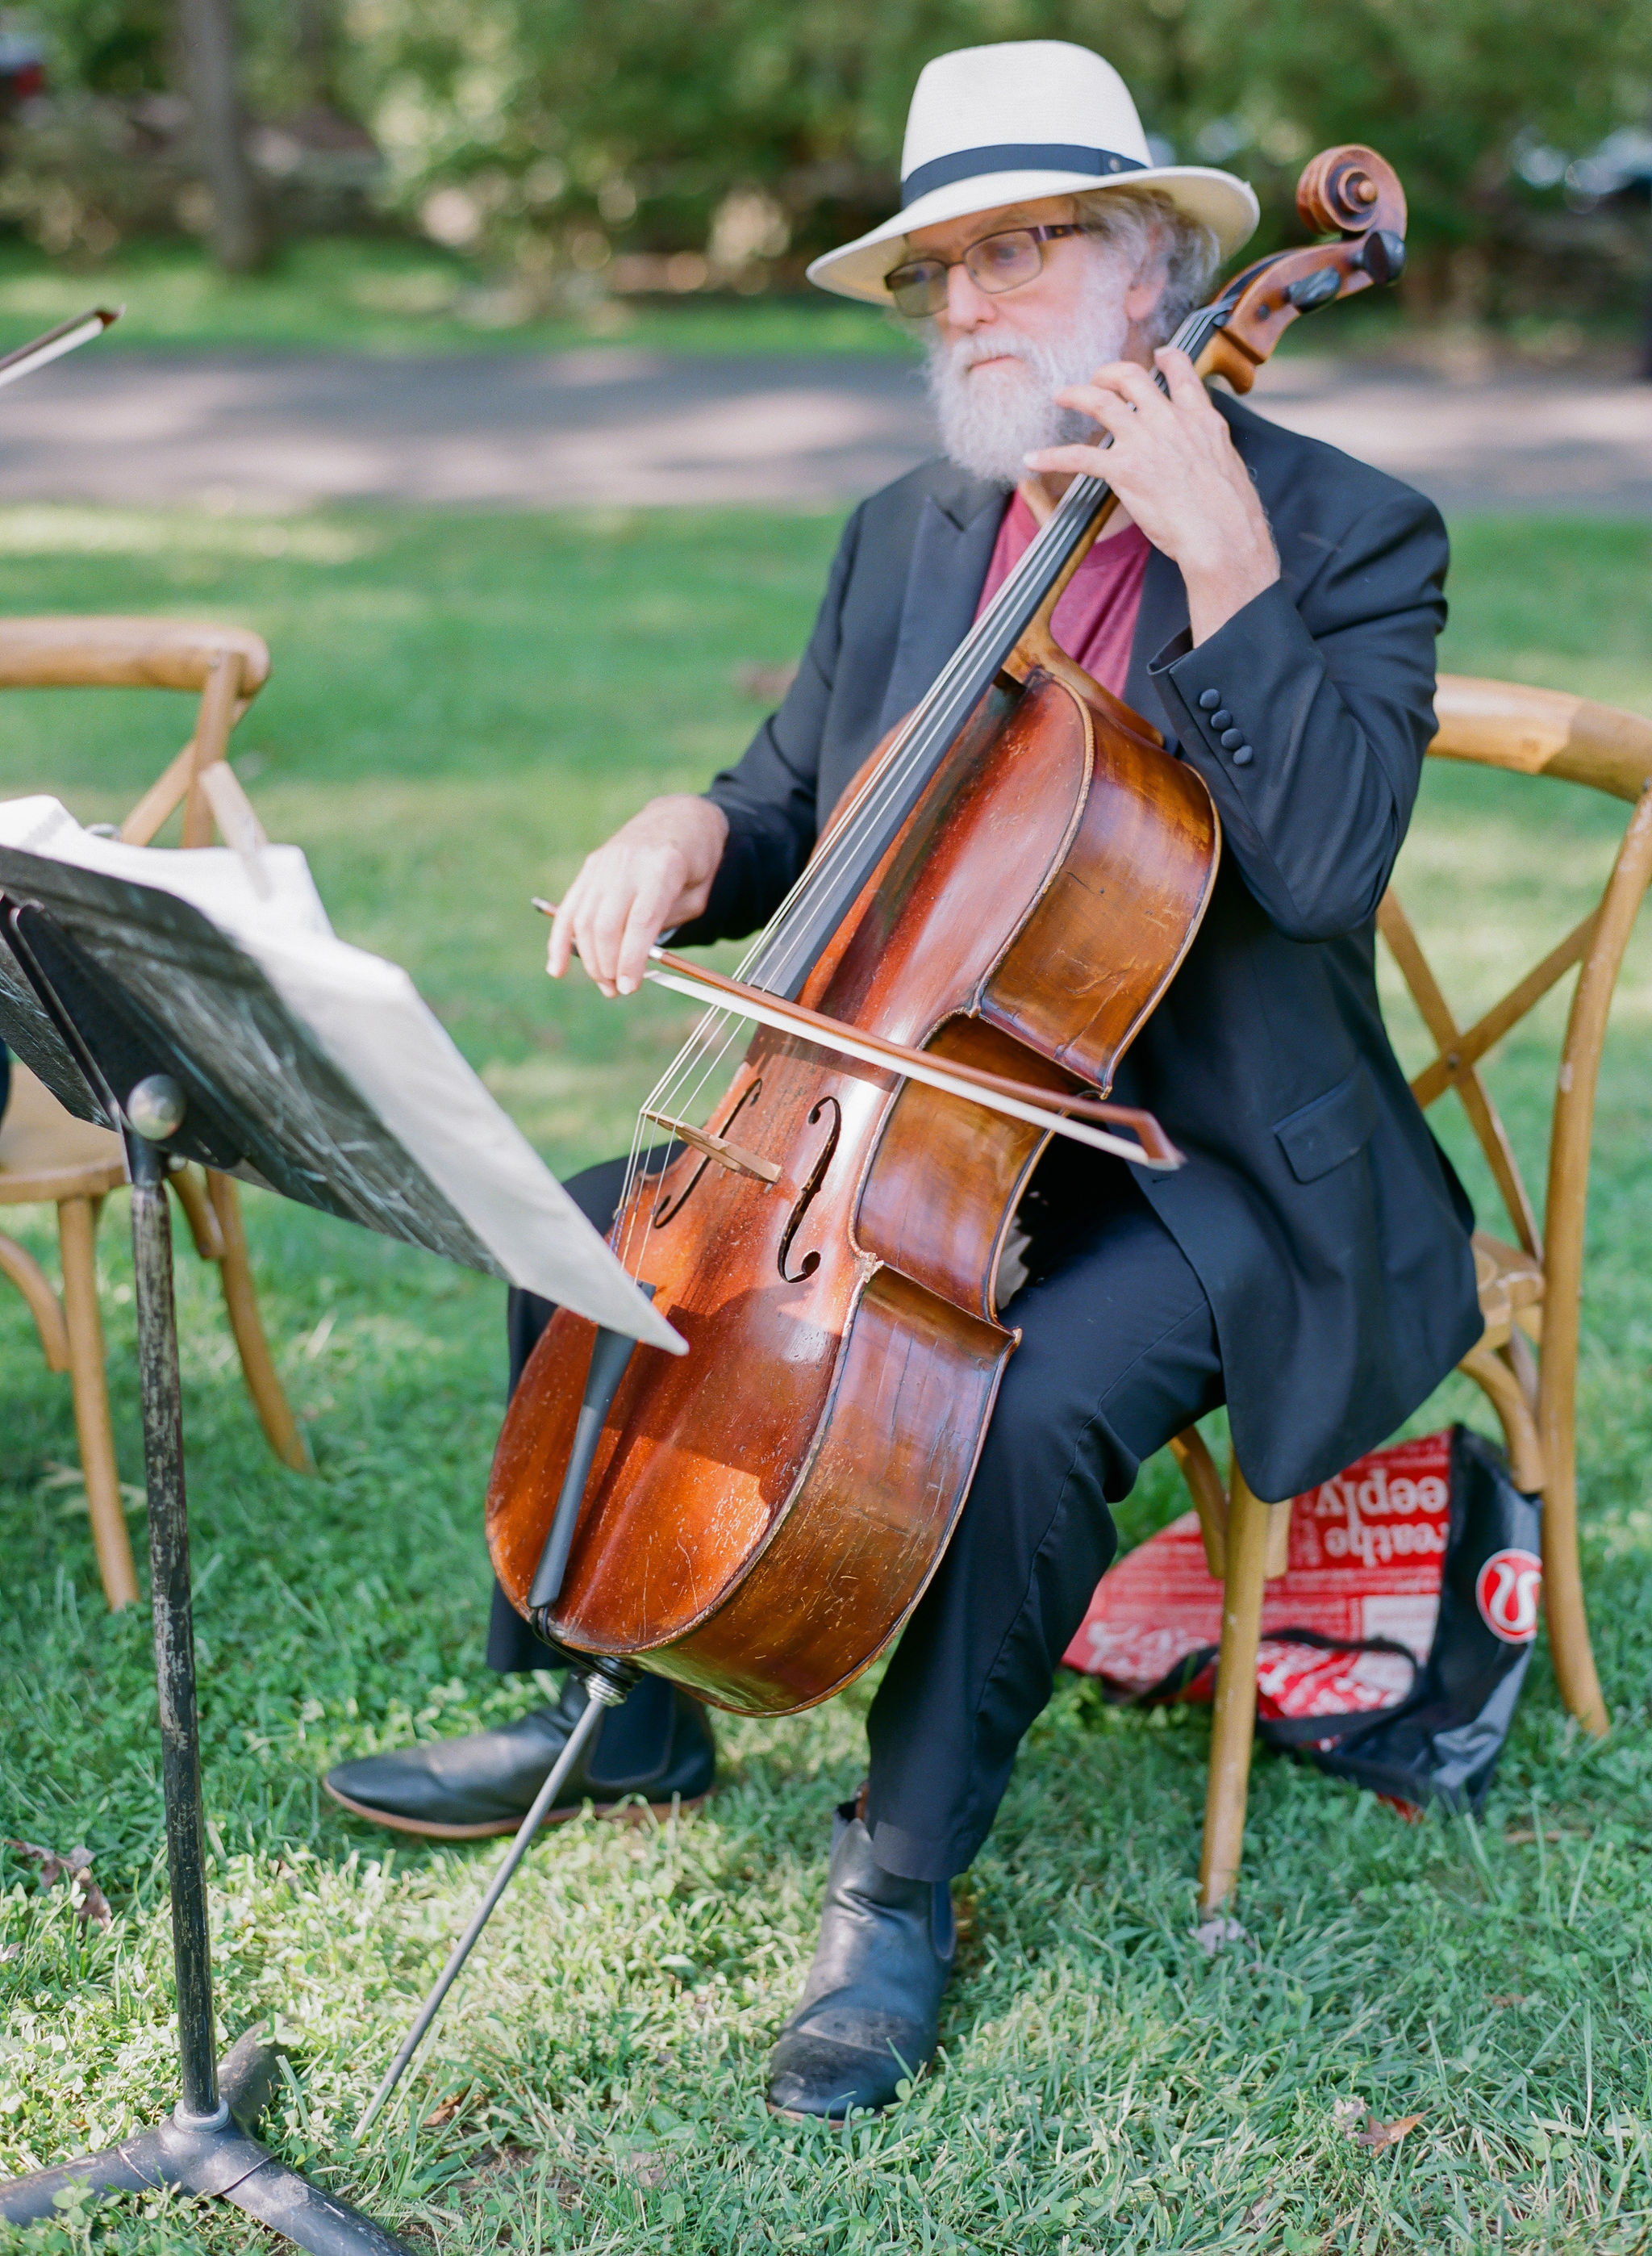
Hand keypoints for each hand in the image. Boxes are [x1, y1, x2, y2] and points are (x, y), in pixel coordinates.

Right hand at [547, 794, 728, 997]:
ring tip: (605, 984)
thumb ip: (669, 923)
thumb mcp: (699, 894)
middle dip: (609, 965)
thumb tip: (635, 960)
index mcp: (662, 866)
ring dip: (590, 959)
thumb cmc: (696, 861)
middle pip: (606, 924)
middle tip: (618, 990)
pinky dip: (559, 940)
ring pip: (584, 920)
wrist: (679, 817)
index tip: (630, 987)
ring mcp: (604, 863)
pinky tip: (556, 968)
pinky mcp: (590, 867)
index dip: (632, 958)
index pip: (641, 920)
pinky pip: (569, 908)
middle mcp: (627, 862)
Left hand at [1024, 346, 1279, 643]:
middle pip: (1132, 377)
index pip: (1181, 371)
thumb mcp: (1228, 464)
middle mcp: (1170, 421)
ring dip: (1076, 394)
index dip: (1165, 358)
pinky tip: (1033, 458)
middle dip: (1109, 371)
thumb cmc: (1230, 513)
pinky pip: (1078, 456)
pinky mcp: (1124, 470)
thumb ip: (1208, 449)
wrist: (1223, 535)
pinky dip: (1051, 456)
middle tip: (1097, 378)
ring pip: (1101, 401)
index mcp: (1200, 419)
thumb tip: (1205, 454)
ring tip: (1062, 395)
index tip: (1157, 354)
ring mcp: (1145, 442)